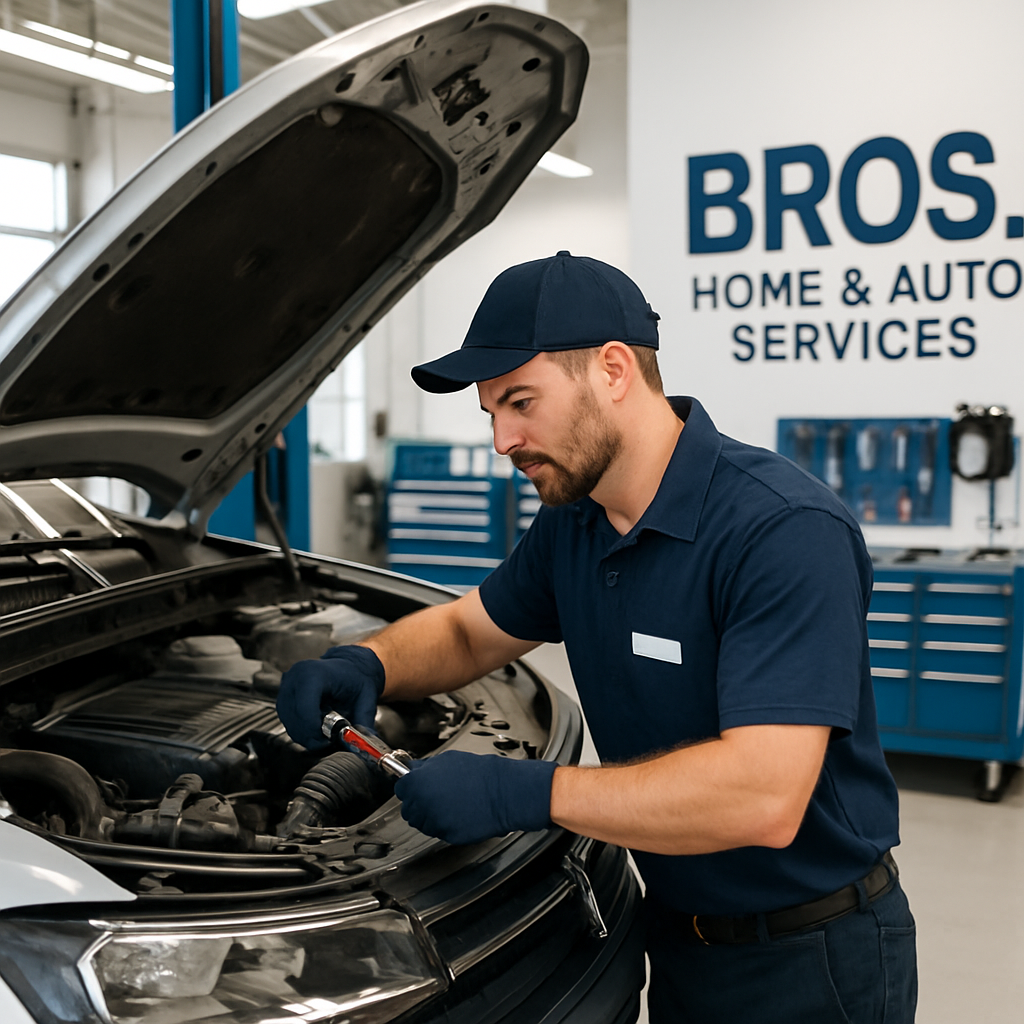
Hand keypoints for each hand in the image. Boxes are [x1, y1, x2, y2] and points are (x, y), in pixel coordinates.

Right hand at [277, 645, 384, 748]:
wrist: (347, 666)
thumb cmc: (356, 679)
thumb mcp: (366, 698)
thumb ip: (364, 722)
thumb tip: (365, 744)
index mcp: (314, 673)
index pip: (304, 708)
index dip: (314, 729)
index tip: (329, 739)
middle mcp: (295, 677)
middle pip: (295, 719)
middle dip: (312, 736)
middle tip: (329, 742)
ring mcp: (286, 687)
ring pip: (289, 724)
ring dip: (306, 736)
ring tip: (325, 733)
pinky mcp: (283, 697)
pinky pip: (288, 722)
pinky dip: (301, 731)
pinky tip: (317, 726)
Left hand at [395, 751, 556, 844]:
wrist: (502, 792)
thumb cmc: (479, 773)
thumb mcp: (447, 760)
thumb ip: (424, 767)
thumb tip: (412, 770)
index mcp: (417, 783)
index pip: (400, 790)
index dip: (410, 787)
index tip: (416, 787)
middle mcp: (422, 805)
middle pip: (409, 810)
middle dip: (419, 803)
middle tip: (438, 795)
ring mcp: (434, 822)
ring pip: (423, 824)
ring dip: (431, 816)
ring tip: (451, 804)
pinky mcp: (447, 836)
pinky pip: (439, 832)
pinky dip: (446, 825)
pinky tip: (459, 813)